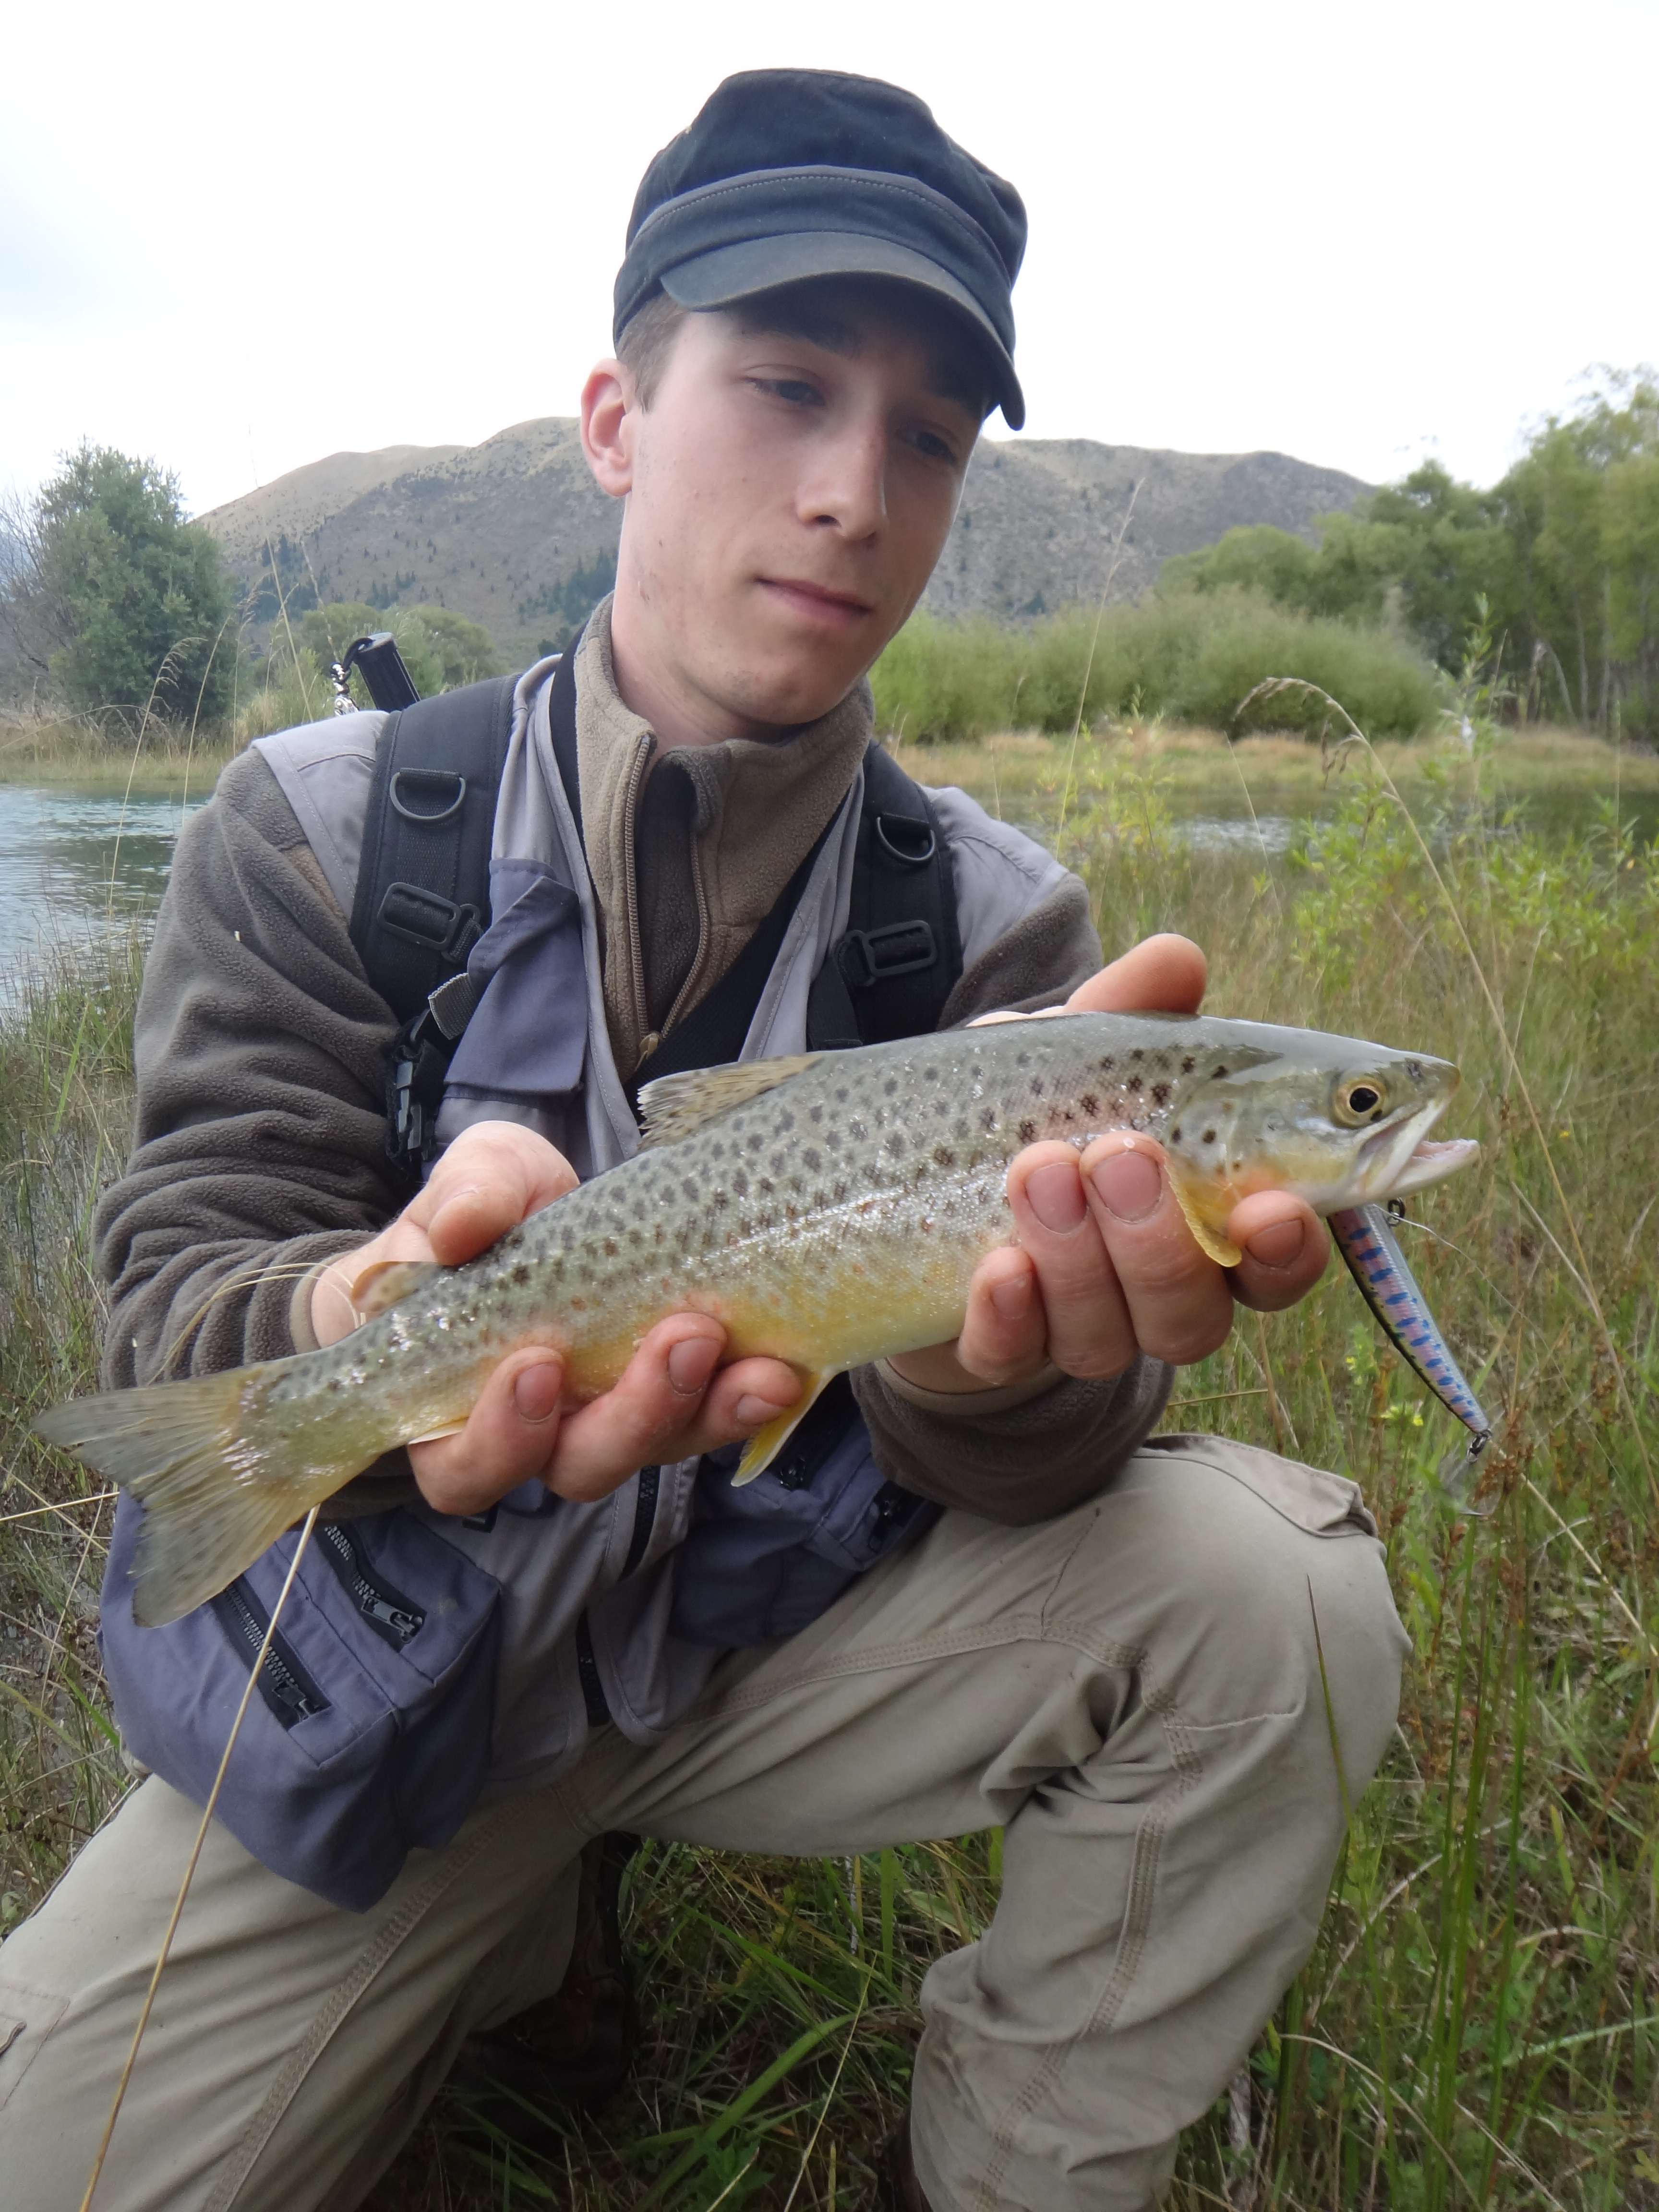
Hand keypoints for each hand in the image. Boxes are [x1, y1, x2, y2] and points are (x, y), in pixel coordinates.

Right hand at [311, 1120, 801, 1514]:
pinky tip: (785, 1369)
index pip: (461, 1464)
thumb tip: (464, 1228)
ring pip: (658, 1450)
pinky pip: (715, 1417)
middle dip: (633, 1417)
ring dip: (709, 1412)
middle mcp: (539, 1431)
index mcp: (457, 1402)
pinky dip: (748, 1397)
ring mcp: (616, 1415)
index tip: (539, 1364)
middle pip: (578, 1467)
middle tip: (682, 1341)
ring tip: (760, 1366)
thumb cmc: (493, 1207)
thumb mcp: (480, 1179)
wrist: (565, 1199)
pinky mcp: (682, 1395)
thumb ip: (468, 1197)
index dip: (499, 1435)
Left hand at [886, 933, 1328, 1393]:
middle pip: (1193, 1312)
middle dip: (1162, 1240)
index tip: (1275, 1208)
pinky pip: (1008, 1357)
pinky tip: (996, 1269)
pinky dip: (1008, 1314)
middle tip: (1122, 1154)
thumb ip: (1126, 1014)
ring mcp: (1073, 1331)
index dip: (1289, 1249)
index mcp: (1207, 1227)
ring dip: (1079, 1257)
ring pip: (1107, 1339)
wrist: (921, 1198)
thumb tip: (1178, 959)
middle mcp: (1155, 1295)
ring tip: (1040, 1169)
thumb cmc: (1037, 1117)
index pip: (1277, 1261)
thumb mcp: (1072, 1057)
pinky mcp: (992, 1349)